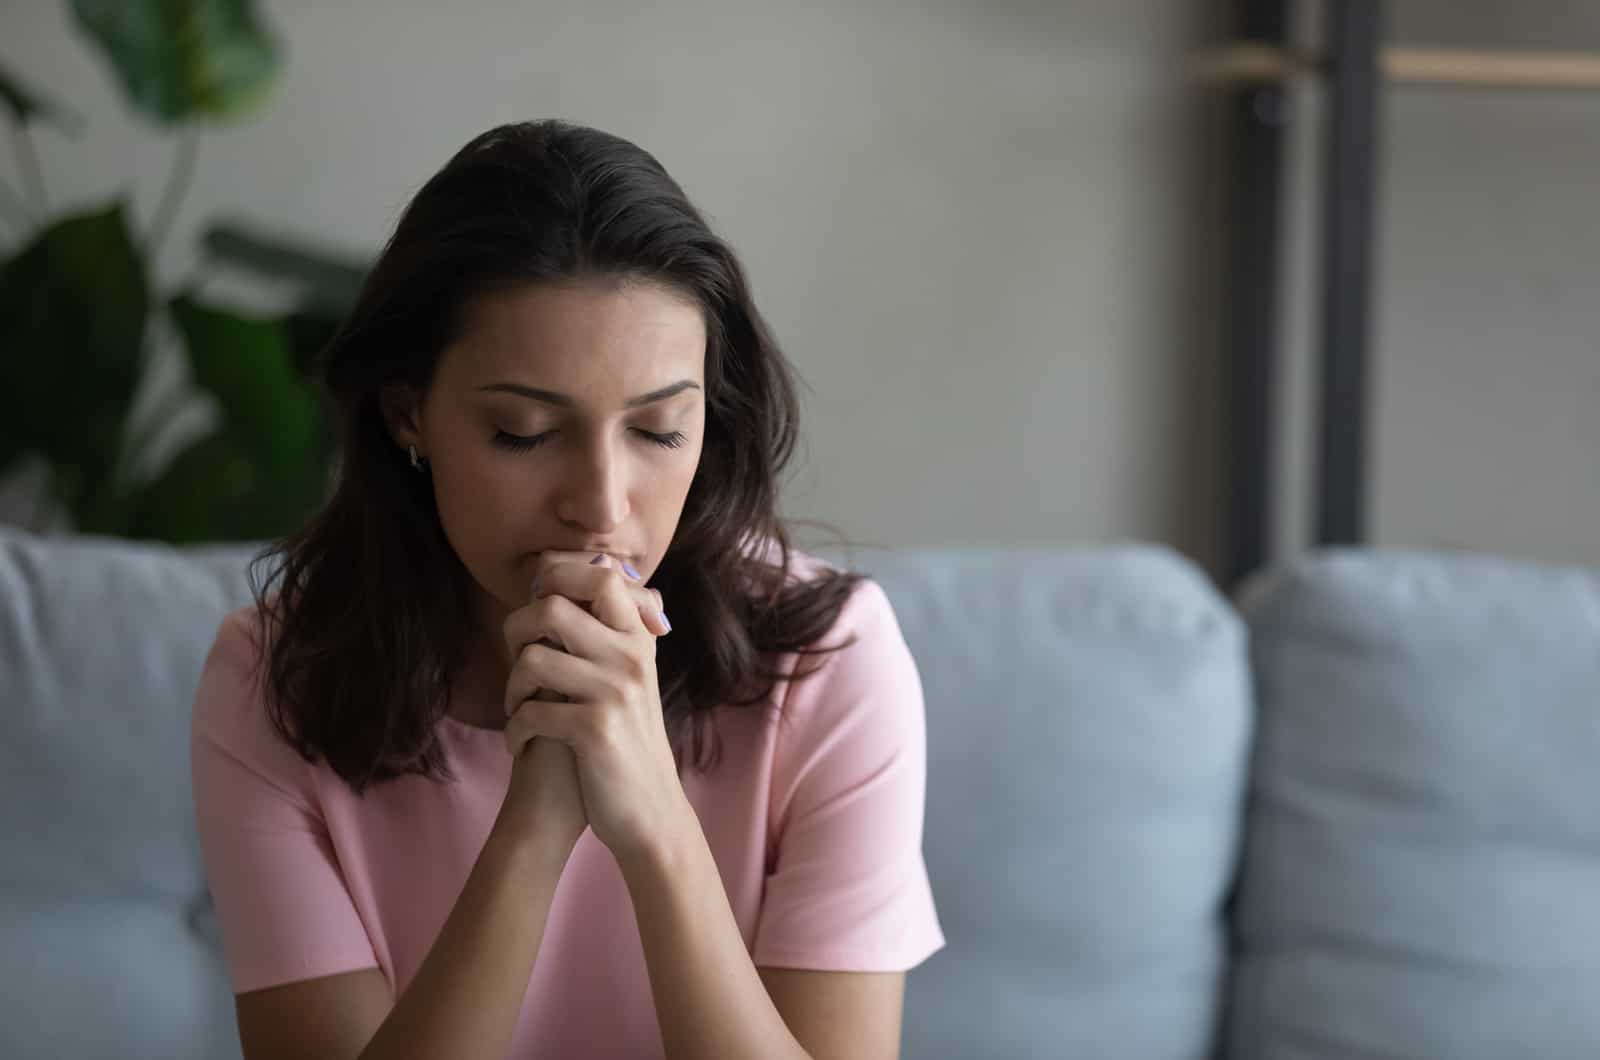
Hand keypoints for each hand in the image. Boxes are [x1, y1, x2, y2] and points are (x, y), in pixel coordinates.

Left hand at [501, 553, 688, 864]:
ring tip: (519, 708)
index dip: (557, 578)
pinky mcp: (596, 730)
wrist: (651, 811)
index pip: (600, 575)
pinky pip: (531, 710)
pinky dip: (515, 729)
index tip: (538, 607)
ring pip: (532, 659)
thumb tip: (589, 570)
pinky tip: (521, 742)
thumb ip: (612, 631)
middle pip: (551, 607)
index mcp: (639, 639)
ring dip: (512, 687)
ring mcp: (616, 692)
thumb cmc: (627, 741)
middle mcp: (632, 658)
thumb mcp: (631, 679)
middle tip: (518, 661)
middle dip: (516, 632)